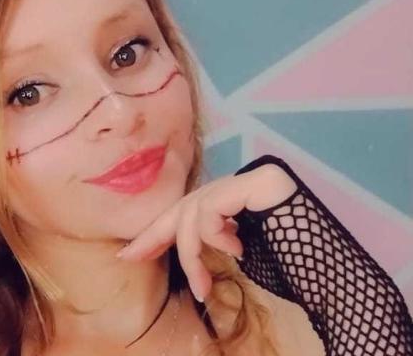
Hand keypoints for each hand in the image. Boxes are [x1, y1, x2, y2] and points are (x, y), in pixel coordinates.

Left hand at [115, 163, 297, 301]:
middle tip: (131, 256)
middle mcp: (241, 183)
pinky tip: (235, 250)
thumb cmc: (287, 269)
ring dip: (191, 251)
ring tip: (204, 285)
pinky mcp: (261, 183)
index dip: (157, 229)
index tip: (130, 251)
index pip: (188, 209)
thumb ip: (208, 236)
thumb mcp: (233, 251)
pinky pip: (214, 207)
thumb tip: (169, 240)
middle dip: (155, 234)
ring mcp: (252, 179)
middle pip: (185, 205)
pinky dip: (214, 233)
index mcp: (235, 199)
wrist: (334, 278)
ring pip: (195, 209)